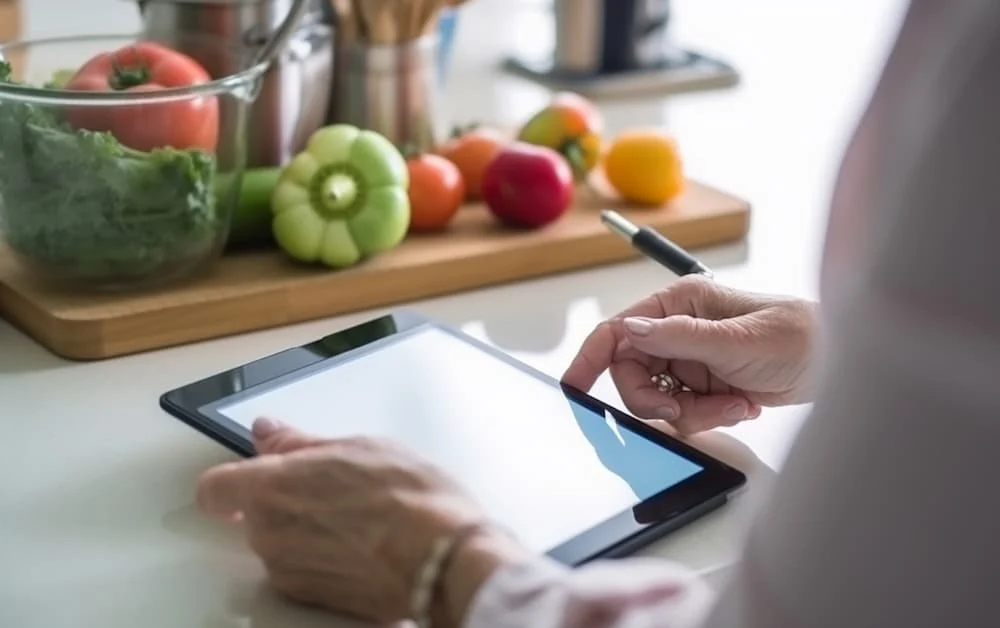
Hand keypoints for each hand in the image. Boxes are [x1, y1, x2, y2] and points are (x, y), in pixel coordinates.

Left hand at [195, 419, 528, 625]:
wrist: (444, 559)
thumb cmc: (410, 499)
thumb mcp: (356, 447)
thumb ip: (299, 443)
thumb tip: (269, 434)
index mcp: (271, 488)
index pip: (214, 488)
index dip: (231, 478)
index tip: (253, 467)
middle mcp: (270, 535)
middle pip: (255, 514)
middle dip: (285, 499)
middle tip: (334, 484)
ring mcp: (290, 572)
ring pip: (282, 543)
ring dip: (308, 529)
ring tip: (359, 515)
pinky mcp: (314, 599)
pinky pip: (306, 570)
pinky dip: (326, 557)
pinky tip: (365, 542)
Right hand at [563, 276, 817, 434]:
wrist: (839, 362)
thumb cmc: (800, 334)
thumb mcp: (738, 338)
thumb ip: (681, 335)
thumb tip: (631, 330)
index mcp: (680, 304)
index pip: (619, 331)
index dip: (591, 358)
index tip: (574, 386)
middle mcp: (679, 331)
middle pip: (634, 376)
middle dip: (660, 401)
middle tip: (686, 410)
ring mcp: (691, 361)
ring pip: (660, 402)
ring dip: (695, 412)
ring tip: (734, 403)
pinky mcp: (705, 387)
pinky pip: (685, 415)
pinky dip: (711, 418)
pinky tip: (742, 404)